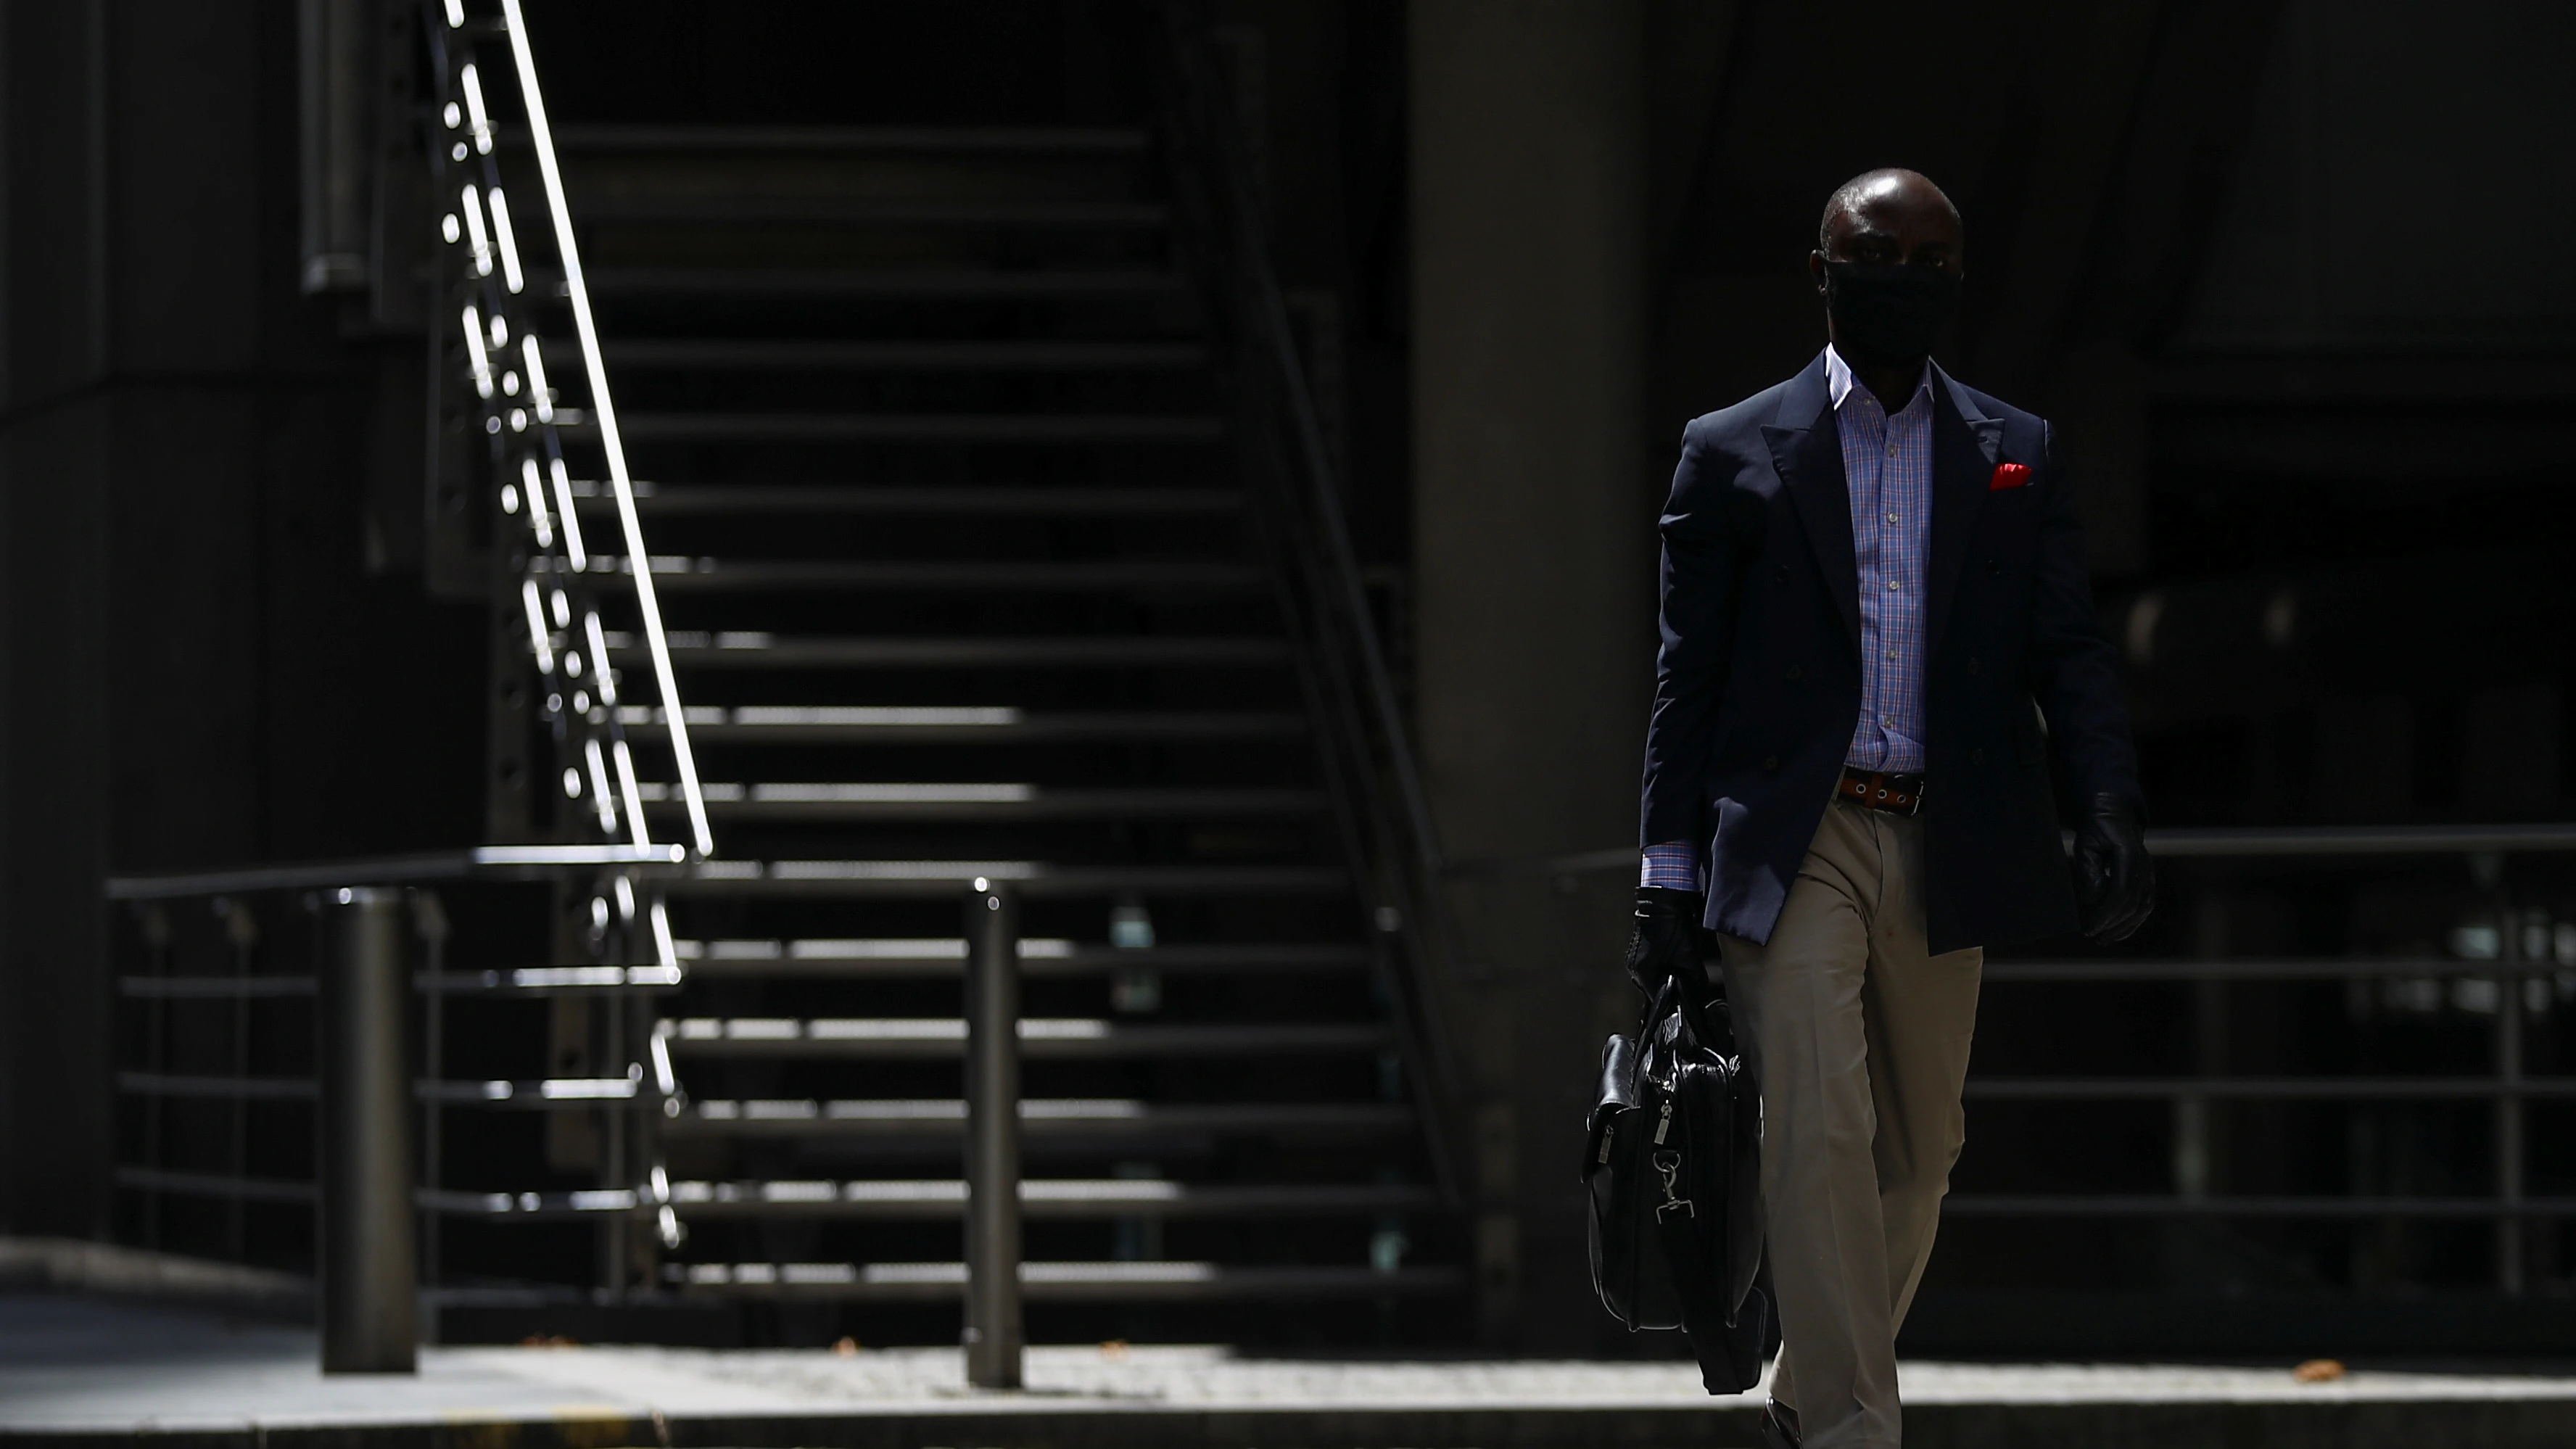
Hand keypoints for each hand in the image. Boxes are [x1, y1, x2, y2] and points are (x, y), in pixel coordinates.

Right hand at [1627, 887, 1708, 998]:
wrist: (1664, 902)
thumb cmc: (1675, 927)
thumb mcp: (1689, 956)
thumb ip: (1693, 979)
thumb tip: (1699, 994)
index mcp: (1643, 972)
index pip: (1657, 998)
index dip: (1672, 1001)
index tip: (1685, 1001)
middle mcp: (1634, 968)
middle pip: (1654, 989)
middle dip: (1669, 989)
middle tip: (1685, 986)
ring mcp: (1634, 959)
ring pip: (1652, 978)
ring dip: (1665, 978)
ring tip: (1680, 972)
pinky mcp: (1638, 951)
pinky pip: (1650, 968)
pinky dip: (1662, 968)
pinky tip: (1673, 962)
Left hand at [2072, 793, 2153, 942]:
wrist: (2115, 816)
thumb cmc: (2096, 831)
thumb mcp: (2085, 845)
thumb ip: (2088, 871)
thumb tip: (2091, 900)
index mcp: (2129, 855)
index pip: (2121, 892)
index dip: (2106, 913)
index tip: (2090, 927)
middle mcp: (2144, 866)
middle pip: (2133, 903)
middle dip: (2112, 924)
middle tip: (2093, 936)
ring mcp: (2149, 873)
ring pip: (2143, 908)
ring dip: (2124, 927)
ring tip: (2104, 939)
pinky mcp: (2149, 880)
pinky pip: (2145, 905)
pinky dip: (2133, 921)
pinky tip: (2118, 931)